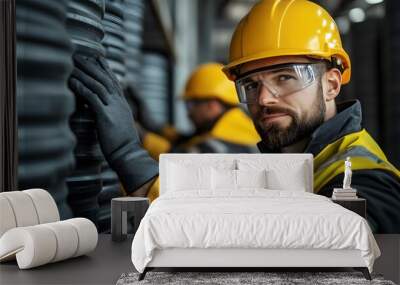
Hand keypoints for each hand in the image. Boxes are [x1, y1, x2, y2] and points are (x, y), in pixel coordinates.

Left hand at [69, 55, 157, 192]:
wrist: (129, 154)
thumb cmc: (123, 144)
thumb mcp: (120, 124)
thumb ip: (113, 114)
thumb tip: (104, 110)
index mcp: (123, 105)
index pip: (114, 81)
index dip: (105, 68)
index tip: (97, 57)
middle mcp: (119, 103)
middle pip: (105, 79)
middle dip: (92, 65)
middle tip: (81, 55)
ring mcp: (113, 109)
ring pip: (98, 85)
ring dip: (84, 73)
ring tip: (73, 64)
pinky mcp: (106, 117)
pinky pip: (92, 98)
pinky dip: (82, 88)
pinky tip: (72, 82)